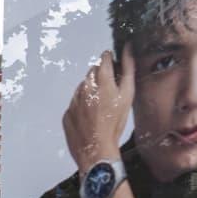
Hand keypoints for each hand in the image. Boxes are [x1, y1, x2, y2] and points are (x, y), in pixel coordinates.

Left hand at [63, 48, 136, 170]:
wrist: (96, 148)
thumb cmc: (115, 123)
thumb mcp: (127, 96)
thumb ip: (128, 70)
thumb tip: (128, 49)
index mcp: (101, 80)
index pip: (103, 59)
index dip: (109, 60)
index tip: (113, 63)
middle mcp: (85, 86)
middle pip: (93, 73)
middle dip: (100, 76)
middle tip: (109, 90)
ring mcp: (74, 99)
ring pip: (83, 87)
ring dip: (91, 91)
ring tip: (101, 107)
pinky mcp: (68, 112)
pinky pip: (76, 102)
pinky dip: (83, 105)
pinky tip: (91, 116)